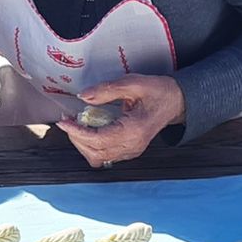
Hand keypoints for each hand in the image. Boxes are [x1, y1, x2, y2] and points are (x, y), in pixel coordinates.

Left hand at [57, 74, 186, 167]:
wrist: (176, 101)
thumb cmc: (158, 91)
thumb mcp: (133, 83)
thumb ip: (106, 90)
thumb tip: (84, 96)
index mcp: (133, 130)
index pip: (97, 139)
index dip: (76, 131)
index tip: (65, 121)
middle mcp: (132, 146)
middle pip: (94, 152)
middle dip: (76, 137)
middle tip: (70, 120)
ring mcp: (131, 151)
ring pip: (97, 158)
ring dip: (83, 144)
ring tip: (78, 125)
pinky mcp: (129, 151)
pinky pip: (104, 156)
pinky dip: (92, 146)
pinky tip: (90, 130)